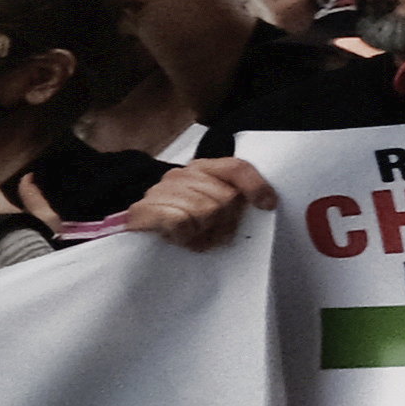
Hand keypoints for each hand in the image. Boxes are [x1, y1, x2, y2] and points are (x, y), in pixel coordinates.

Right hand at [115, 155, 274, 250]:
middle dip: (224, 222)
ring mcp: (161, 190)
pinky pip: (181, 222)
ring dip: (203, 232)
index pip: (236, 167)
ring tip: (194, 235)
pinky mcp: (144, 210)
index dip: (255, 185)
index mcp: (202, 169)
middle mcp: (182, 174)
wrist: (137, 234)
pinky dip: (185, 235)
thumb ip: (235, 199)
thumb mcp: (214, 209)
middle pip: (226, 197)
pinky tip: (179, 238)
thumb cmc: (183, 223)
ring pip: (205, 210)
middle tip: (212, 233)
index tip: (267, 205)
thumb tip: (266, 202)